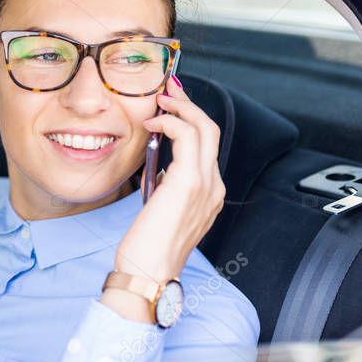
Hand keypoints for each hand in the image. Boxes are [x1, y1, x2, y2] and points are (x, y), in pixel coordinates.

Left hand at [107, 76, 224, 318]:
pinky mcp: (188, 183)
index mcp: (209, 194)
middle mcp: (214, 187)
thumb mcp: (161, 210)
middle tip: (167, 89)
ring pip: (203, 128)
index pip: (207, 146)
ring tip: (159, 98)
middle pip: (211, 130)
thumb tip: (156, 165)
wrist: (148, 273)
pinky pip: (186, 137)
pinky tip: (152, 122)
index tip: (169, 104)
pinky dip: (170, 122)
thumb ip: (166, 187)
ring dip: (180, 107)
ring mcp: (205, 185)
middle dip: (189, 104)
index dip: (190, 119)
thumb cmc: (147, 248)